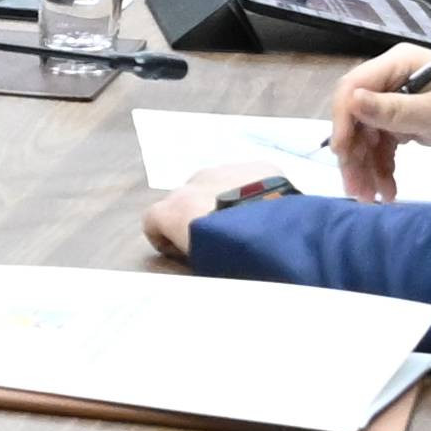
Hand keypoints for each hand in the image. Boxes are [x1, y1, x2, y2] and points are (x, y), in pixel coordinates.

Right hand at [140, 172, 292, 264]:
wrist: (279, 234)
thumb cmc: (232, 257)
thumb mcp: (201, 265)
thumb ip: (190, 252)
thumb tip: (195, 255)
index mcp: (174, 209)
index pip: (152, 219)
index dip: (163, 236)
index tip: (179, 250)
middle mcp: (194, 182)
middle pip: (184, 198)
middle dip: (195, 215)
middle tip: (217, 238)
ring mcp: (227, 169)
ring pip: (215, 183)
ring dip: (222, 199)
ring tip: (245, 223)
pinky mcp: (258, 165)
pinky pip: (246, 177)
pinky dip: (250, 190)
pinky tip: (266, 209)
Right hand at [327, 49, 430, 198]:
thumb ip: (393, 110)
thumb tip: (352, 100)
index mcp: (398, 64)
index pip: (353, 87)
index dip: (343, 120)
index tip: (342, 153)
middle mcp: (391, 78)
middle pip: (356, 116)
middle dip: (354, 154)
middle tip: (356, 189)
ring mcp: (395, 100)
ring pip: (366, 136)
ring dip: (365, 167)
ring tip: (371, 198)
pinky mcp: (402, 121)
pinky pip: (382, 145)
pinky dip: (382, 168)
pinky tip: (387, 190)